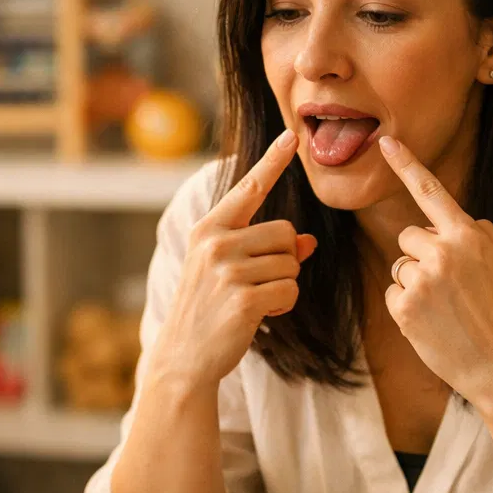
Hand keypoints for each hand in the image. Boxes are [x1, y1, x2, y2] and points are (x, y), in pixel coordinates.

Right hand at [152, 128, 316, 386]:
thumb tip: (308, 241)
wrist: (183, 357)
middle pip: (285, 232)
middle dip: (283, 260)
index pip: (249, 188)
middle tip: (255, 284)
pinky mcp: (243, 299)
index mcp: (208, 229)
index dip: (273, 161)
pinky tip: (259, 316)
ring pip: (290, 263)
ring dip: (282, 286)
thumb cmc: (209, 309)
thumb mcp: (229, 271)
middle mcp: (215, 243)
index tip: (291, 135)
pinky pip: (289, 290)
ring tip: (251, 302)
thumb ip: (265, 250)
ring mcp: (227, 271)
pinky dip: (283, 306)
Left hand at [377, 136, 492, 412]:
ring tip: (445, 307)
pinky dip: (407, 307)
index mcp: (469, 236)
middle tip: (450, 286)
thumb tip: (462, 221)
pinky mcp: (403, 307)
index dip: (407, 164)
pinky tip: (432, 322)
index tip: (386, 142)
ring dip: (415, 282)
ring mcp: (421, 280)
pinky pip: (393, 293)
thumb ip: (485, 236)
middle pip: (410, 236)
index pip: (432, 192)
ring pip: (401, 265)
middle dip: (423, 255)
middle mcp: (442, 252)